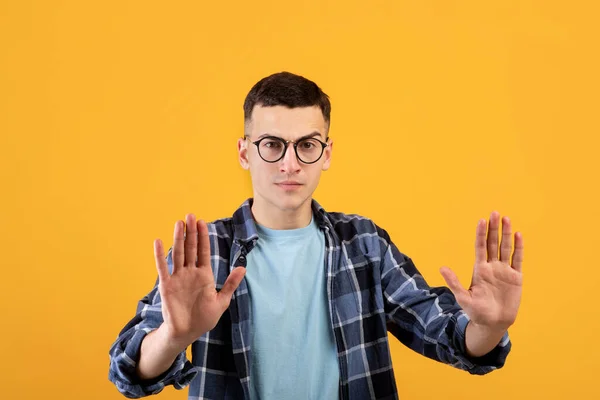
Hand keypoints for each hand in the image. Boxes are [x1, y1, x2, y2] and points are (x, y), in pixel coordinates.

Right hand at [154, 213, 245, 346]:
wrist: (187, 332)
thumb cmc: (204, 318)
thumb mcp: (222, 300)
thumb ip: (231, 283)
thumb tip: (243, 267)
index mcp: (204, 275)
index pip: (204, 251)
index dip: (203, 236)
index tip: (202, 222)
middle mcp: (190, 272)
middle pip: (191, 248)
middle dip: (191, 232)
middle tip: (190, 215)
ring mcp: (178, 277)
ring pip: (178, 253)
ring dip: (178, 238)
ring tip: (178, 223)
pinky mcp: (167, 285)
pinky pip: (163, 267)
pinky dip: (160, 255)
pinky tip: (158, 241)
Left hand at [440, 212, 522, 331]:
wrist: (493, 323)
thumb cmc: (476, 311)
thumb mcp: (463, 297)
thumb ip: (454, 282)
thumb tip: (441, 268)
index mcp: (479, 270)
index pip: (480, 247)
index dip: (480, 234)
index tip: (481, 220)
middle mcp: (491, 267)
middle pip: (493, 243)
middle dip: (493, 228)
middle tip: (495, 212)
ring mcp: (504, 271)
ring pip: (506, 248)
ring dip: (506, 234)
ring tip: (506, 219)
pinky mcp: (515, 278)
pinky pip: (517, 260)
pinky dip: (518, 248)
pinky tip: (518, 235)